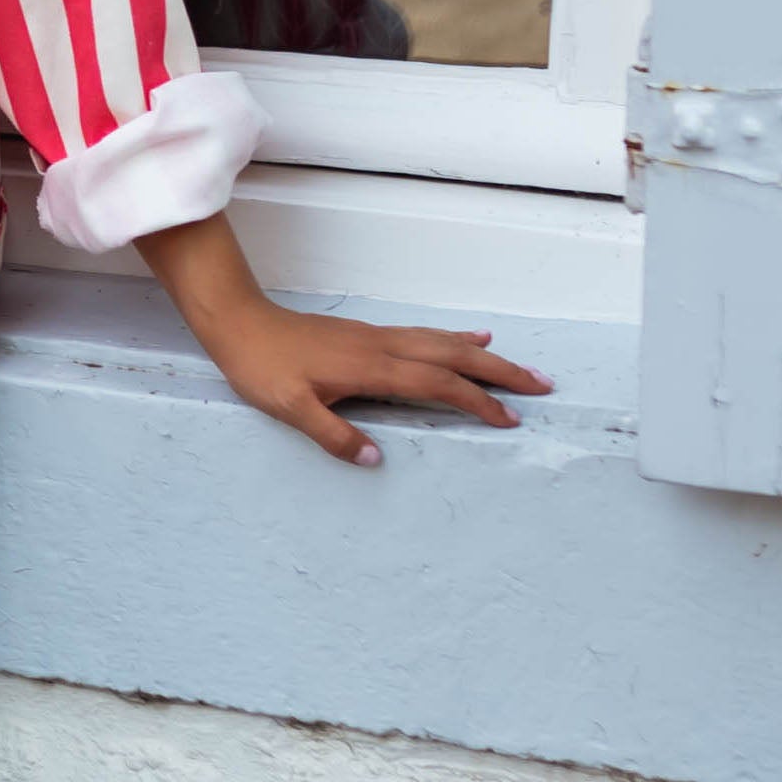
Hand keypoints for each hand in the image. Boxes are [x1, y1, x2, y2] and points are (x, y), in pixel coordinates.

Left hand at [130, 207, 551, 465]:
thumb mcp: (290, 408)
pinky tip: (469, 339)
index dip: (476, 402)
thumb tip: (377, 459)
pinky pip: (425, 335)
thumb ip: (333, 435)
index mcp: (371, 367)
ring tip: (520, 367)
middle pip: (455, 358)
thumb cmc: (261, 367)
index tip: (509, 419)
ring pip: (444, 343)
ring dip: (485, 357)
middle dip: (501, 373)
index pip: (438, 385)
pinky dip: (455, 339)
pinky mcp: (369, 334)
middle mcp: (383, 346)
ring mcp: (378, 337)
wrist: (239, 323)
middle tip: (542, 386)